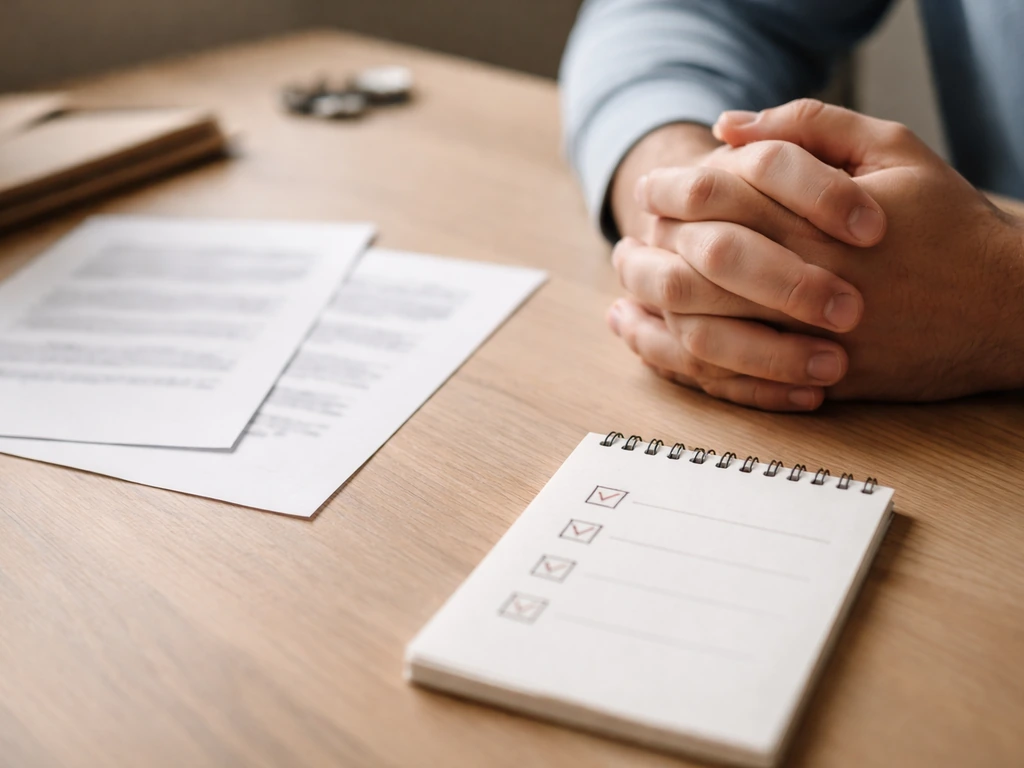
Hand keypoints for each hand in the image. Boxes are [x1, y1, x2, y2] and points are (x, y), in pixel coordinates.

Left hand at [612, 99, 1023, 404]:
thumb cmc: (945, 224)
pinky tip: (643, 335)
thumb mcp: (893, 150)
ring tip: (627, 282)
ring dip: (649, 303)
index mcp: (818, 221)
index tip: (652, 188)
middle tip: (630, 238)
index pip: (716, 198)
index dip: (672, 190)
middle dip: (648, 248)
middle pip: (694, 265)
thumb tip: (727, 127)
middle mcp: (806, 283)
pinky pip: (726, 379)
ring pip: (699, 328)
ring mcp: (808, 341)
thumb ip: (809, 127)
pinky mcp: (814, 383)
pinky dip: (673, 357)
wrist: (1002, 308)